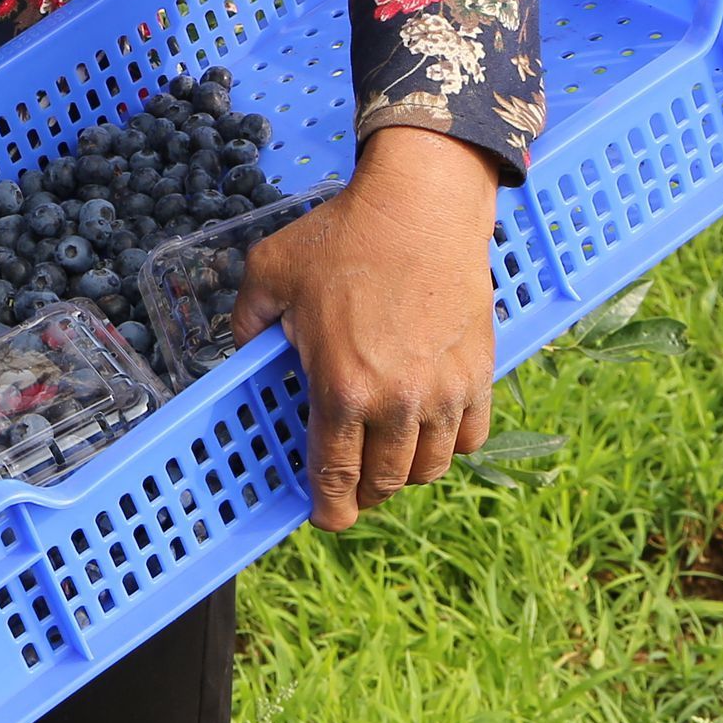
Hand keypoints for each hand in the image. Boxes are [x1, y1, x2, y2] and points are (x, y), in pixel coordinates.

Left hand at [233, 124, 501, 532]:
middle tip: (351, 481)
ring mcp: (444, 393)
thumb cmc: (344, 237)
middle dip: (364, 490)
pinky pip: (470, 437)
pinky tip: (430, 428)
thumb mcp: (270, 273)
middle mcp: (396, 403)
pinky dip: (450, 444)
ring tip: (389, 455)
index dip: (329, 509)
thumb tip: (243, 351)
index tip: (325, 516)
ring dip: (406, 470)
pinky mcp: (479, 374)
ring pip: (430, 467)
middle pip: (384, 481)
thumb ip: (248, 321)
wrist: (421, 206)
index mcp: (341, 388)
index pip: (335, 476)